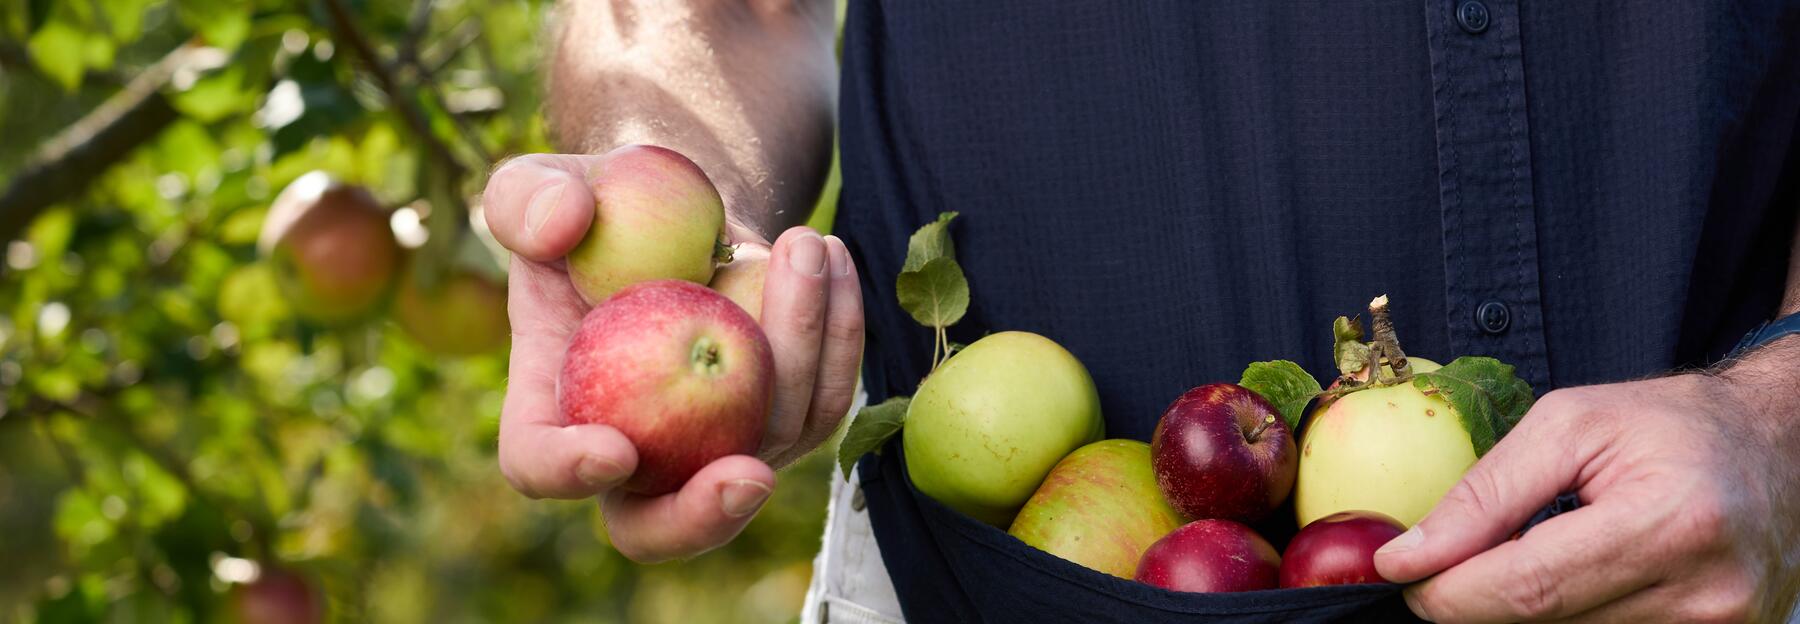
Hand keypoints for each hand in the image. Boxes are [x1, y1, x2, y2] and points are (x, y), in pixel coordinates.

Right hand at [481, 153, 863, 561]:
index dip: (569, 472)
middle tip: (751, 478)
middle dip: (704, 518)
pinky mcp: (777, 417)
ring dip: (801, 354)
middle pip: (657, 527)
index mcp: (551, 406)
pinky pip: (821, 403)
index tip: (615, 448)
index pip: (540, 464)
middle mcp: (631, 449)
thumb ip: (526, 200)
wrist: (676, 209)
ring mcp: (710, 446)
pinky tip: (837, 263)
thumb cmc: (594, 201)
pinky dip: (840, 339)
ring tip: (807, 247)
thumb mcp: (539, 181)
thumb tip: (559, 227)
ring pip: (766, 445)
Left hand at [1373, 373, 1799, 621]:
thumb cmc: (1673, 426)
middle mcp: (1706, 592)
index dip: (1450, 591)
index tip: (1403, 576)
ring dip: (1525, 612)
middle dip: (1476, 602)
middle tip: (1445, 571)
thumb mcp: (1568, 425)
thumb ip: (1485, 494)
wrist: (1777, 445)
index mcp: (1670, 522)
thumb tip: (1409, 556)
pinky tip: (1567, 584)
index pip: (1530, 587)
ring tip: (1527, 560)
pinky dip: (1569, 619)